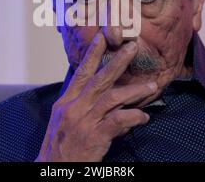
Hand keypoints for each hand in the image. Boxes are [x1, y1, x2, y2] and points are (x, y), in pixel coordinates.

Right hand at [36, 32, 156, 161]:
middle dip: (117, 61)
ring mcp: (84, 121)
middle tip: (132, 47)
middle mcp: (74, 107)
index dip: (92, 53)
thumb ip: (88, 110)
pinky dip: (133, 117)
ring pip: (112, 98)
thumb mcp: (67, 123)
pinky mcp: (94, 136)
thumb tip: (115, 108)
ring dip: (134, 90)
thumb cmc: (61, 147)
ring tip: (152, 85)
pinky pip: (118, 121)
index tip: (102, 36)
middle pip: (99, 79)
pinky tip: (144, 117)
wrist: (52, 169)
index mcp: (67, 101)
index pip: (81, 72)